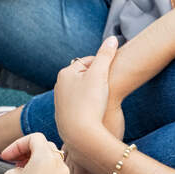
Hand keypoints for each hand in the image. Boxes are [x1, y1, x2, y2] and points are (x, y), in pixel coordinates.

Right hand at [0, 132, 76, 173]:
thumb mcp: (11, 173)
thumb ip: (23, 160)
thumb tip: (33, 163)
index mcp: (47, 158)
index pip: (35, 138)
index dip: (18, 144)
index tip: (6, 157)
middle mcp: (61, 168)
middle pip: (48, 149)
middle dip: (30, 152)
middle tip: (15, 163)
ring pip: (56, 164)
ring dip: (41, 165)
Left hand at [53, 37, 122, 166]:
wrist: (81, 135)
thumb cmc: (90, 102)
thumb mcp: (100, 74)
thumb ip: (106, 55)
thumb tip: (112, 38)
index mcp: (66, 73)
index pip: (88, 61)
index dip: (103, 64)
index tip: (114, 70)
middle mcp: (60, 87)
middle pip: (84, 76)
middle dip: (97, 78)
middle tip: (112, 84)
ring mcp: (61, 103)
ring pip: (81, 92)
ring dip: (93, 93)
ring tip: (106, 99)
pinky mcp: (65, 117)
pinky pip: (80, 106)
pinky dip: (88, 106)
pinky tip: (98, 112)